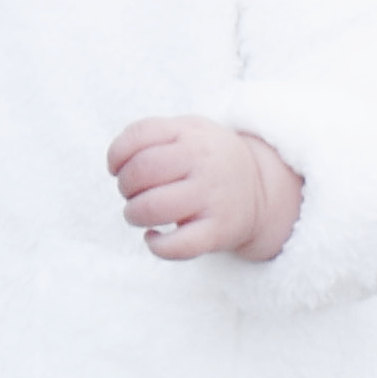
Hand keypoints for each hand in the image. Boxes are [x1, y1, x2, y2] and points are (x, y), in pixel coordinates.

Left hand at [108, 118, 305, 263]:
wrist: (261, 190)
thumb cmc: (209, 159)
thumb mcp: (189, 131)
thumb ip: (151, 135)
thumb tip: (117, 164)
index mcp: (191, 134)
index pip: (139, 136)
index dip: (116, 155)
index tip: (116, 168)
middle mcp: (202, 163)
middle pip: (141, 172)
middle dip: (125, 186)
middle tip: (132, 193)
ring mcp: (211, 198)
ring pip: (152, 208)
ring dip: (133, 214)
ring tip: (139, 214)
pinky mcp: (217, 232)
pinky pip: (177, 246)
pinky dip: (156, 245)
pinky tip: (154, 237)